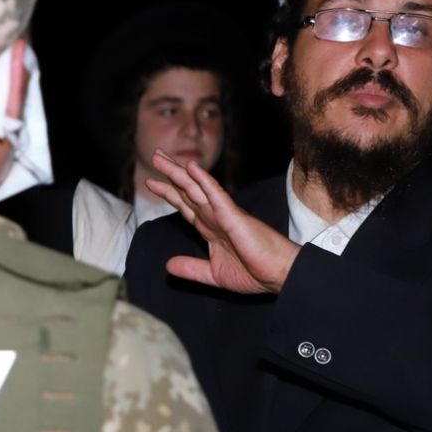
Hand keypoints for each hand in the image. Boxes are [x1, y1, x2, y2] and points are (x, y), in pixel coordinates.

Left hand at [145, 149, 299, 293]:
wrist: (280, 276)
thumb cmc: (255, 273)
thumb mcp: (213, 274)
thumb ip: (191, 269)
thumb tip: (168, 266)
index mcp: (211, 229)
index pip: (185, 206)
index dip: (169, 193)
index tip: (151, 183)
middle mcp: (216, 217)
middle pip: (188, 191)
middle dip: (170, 174)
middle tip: (156, 155)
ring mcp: (225, 214)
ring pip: (197, 189)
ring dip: (178, 173)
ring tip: (161, 158)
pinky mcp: (235, 216)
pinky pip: (217, 196)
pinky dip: (204, 182)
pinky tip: (192, 168)